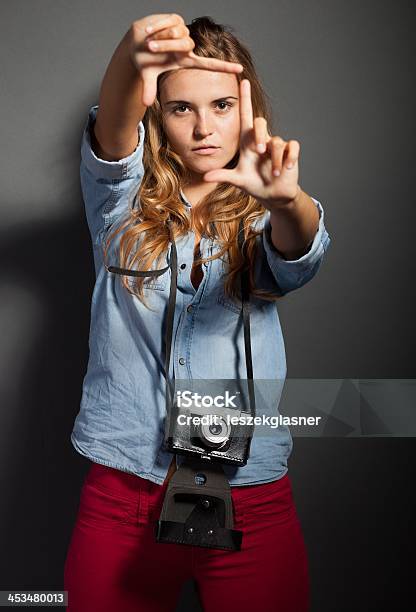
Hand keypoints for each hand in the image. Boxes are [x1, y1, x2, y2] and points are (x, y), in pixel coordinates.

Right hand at [128, 14, 242, 106]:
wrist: (136, 40)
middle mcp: (187, 47)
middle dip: (165, 45)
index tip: (240, 70)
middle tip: (149, 47)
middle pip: (185, 44)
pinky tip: (149, 30)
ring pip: (177, 32)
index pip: (208, 64)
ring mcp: (183, 32)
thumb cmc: (144, 59)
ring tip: (149, 39)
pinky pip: (168, 22)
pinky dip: (156, 26)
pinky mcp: (176, 19)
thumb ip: (149, 88)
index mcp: (185, 61)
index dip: (224, 67)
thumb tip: (145, 103)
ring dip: (160, 36)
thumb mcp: (147, 75)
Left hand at [203, 79, 300, 209]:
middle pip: (261, 124)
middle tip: (260, 152)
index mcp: (248, 143)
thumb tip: (205, 177)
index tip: (243, 81)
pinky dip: (290, 158)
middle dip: (261, 136)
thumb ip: (222, 176)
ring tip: (274, 174)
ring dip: (275, 160)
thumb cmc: (254, 184)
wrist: (273, 195)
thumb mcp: (238, 180)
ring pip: (277, 142)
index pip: (246, 116)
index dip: (245, 99)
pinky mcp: (290, 152)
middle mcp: (262, 141)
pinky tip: (287, 168)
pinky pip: (292, 148)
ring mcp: (276, 146)